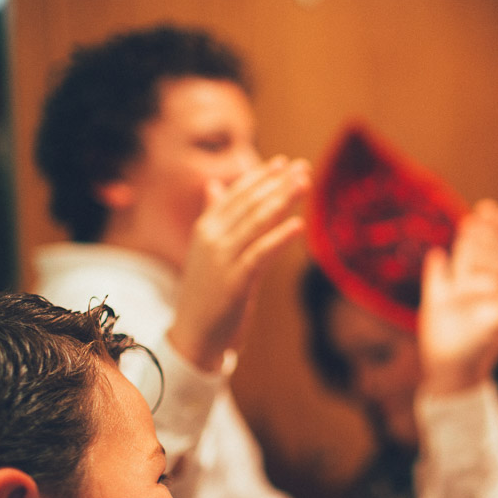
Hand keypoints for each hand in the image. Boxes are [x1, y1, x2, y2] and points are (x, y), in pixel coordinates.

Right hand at [168, 156, 310, 370]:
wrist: (193, 335)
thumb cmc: (206, 291)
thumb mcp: (208, 250)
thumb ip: (215, 216)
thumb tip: (214, 185)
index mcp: (205, 228)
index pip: (236, 194)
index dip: (260, 177)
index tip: (284, 163)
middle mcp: (211, 238)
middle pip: (250, 203)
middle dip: (278, 184)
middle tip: (302, 167)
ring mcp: (221, 259)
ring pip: (256, 222)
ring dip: (282, 200)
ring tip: (305, 184)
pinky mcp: (234, 281)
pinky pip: (260, 253)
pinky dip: (280, 238)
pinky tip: (299, 225)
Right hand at [417, 199, 497, 394]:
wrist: (455, 371)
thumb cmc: (483, 348)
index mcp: (496, 291)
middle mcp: (477, 289)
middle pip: (483, 253)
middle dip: (486, 231)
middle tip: (489, 206)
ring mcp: (456, 294)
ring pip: (461, 260)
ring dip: (465, 240)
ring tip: (470, 219)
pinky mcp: (435, 303)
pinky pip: (436, 280)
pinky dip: (436, 266)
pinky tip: (437, 253)